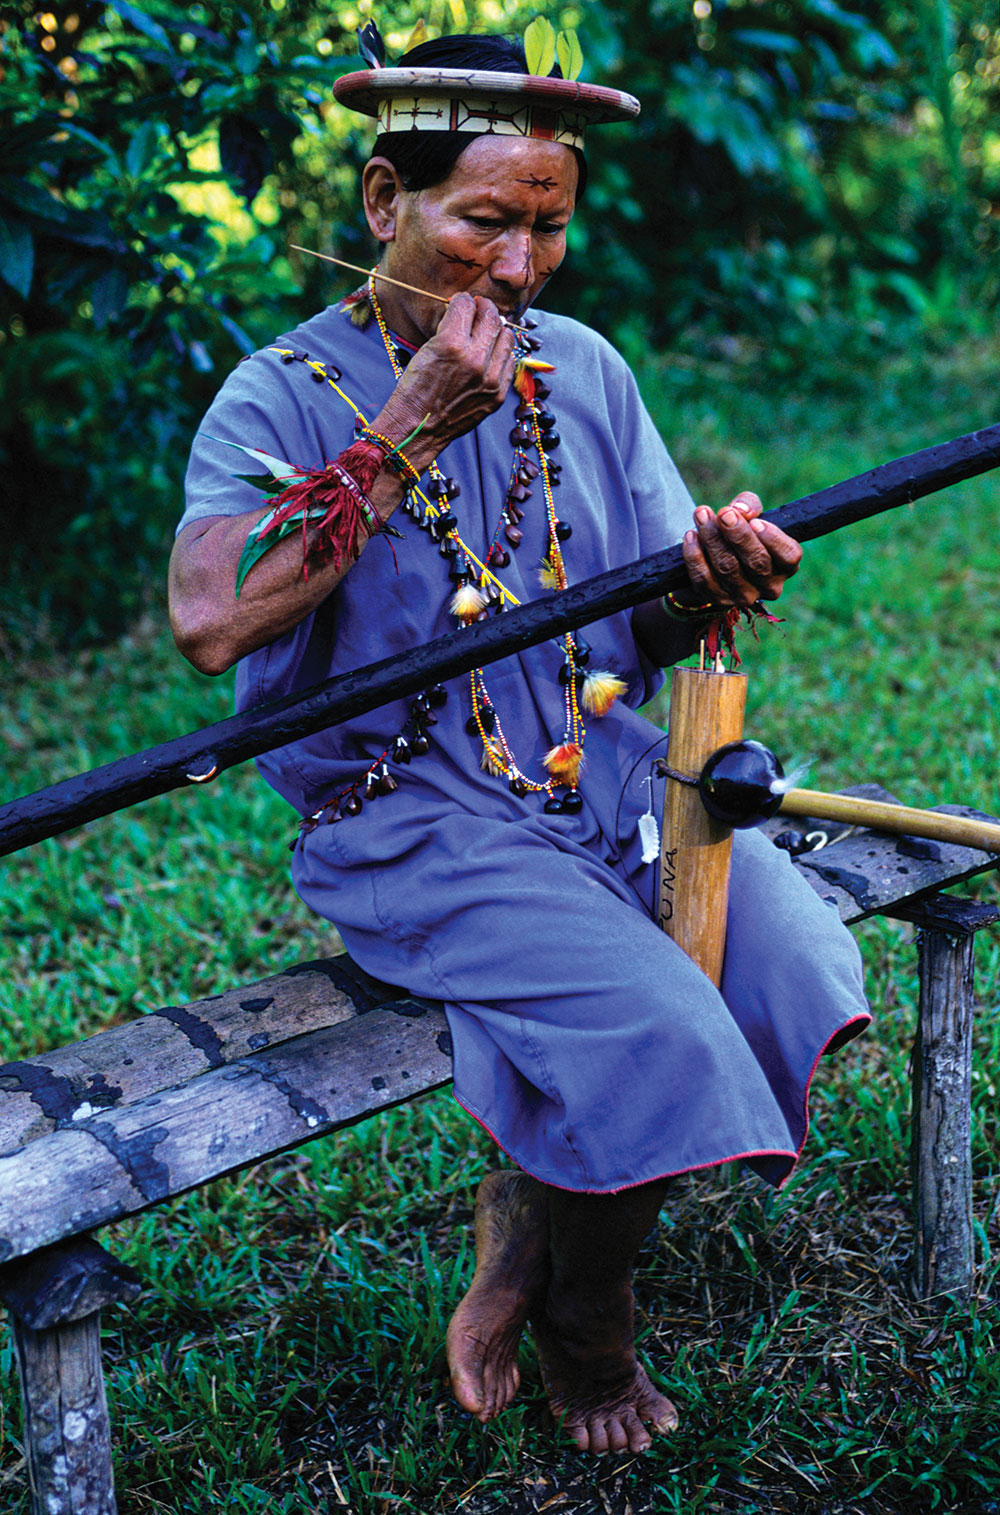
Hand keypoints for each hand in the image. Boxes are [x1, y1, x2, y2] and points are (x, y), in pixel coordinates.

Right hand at [376, 293, 517, 464]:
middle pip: (491, 317)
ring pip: (506, 336)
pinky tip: (489, 356)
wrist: (418, 428)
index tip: (461, 303)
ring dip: (496, 330)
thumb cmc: (416, 388)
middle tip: (478, 309)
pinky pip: (509, 362)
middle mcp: (474, 360)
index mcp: (451, 344)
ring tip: (485, 333)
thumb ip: (450, 328)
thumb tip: (468, 310)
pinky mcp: (497, 394)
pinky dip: (500, 354)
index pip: (466, 305)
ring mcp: (489, 379)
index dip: (462, 300)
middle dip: (483, 308)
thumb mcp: (427, 349)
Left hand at [678, 491, 801, 608]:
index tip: (755, 521)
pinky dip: (695, 556)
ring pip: (728, 568)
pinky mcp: (718, 600)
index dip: (773, 539)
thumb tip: (740, 510)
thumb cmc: (740, 531)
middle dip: (738, 535)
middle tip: (723, 513)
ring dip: (713, 539)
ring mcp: (743, 596)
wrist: (713, 557)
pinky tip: (691, 536)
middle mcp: (769, 586)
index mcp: (786, 565)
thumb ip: (749, 505)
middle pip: (757, 562)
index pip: (789, 556)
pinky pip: (704, 580)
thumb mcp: (750, 513)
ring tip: (701, 515)